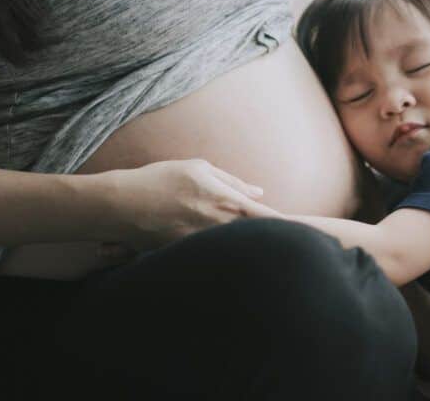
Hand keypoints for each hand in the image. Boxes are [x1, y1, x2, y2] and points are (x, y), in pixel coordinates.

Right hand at [96, 158, 281, 260]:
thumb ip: (232, 182)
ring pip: (236, 251)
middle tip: (296, 246)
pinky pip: (212, 258)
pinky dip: (224, 258)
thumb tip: (260, 191)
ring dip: (250, 251)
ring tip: (264, 254)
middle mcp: (216, 225)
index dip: (289, 225)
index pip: (266, 216)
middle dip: (274, 241)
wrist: (121, 204)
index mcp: (224, 201)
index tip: (308, 232)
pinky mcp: (186, 256)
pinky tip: (229, 260)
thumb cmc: (161, 179)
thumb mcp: (199, 169)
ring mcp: (202, 244)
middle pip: (256, 238)